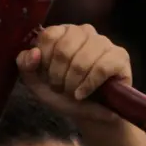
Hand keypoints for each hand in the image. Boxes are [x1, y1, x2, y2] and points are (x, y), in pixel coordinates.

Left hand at [16, 24, 131, 121]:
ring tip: (73, 93)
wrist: (88, 113)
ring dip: (73, 84)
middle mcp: (84, 31)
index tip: (47, 76)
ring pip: (82, 60)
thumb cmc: (63, 92)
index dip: (44, 62)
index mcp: (63, 32)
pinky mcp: (119, 56)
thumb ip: (25, 65)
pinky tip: (83, 94)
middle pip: (64, 50)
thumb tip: (34, 52)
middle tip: (61, 88)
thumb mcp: (36, 81)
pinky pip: (101, 68)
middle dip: (58, 76)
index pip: (49, 36)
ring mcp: (104, 42)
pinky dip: (88, 86)